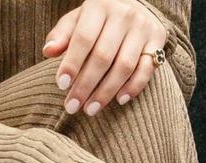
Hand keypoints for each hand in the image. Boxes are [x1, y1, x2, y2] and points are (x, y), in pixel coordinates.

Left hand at [43, 0, 167, 114]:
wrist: (136, 5)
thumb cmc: (100, 17)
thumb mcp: (79, 18)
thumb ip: (63, 34)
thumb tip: (48, 52)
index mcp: (100, 5)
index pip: (83, 38)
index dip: (72, 63)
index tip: (61, 85)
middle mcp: (123, 14)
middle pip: (103, 56)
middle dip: (86, 85)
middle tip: (72, 106)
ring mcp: (143, 28)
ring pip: (124, 67)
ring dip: (106, 92)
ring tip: (91, 109)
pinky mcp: (158, 41)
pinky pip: (145, 70)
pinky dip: (133, 87)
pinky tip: (119, 100)